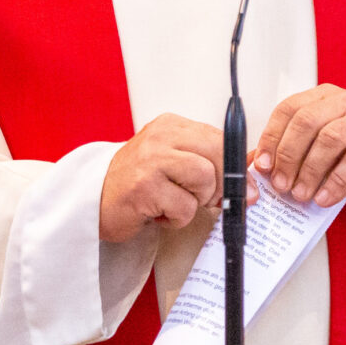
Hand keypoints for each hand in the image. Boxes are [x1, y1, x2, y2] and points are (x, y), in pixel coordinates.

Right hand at [99, 114, 248, 243]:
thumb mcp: (173, 160)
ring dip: (197, 202)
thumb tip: (251, 163)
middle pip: (218, 154)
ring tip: (175, 203)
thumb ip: (207, 159)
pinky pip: (185, 207)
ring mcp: (151, 159)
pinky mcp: (144, 187)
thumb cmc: (138, 183)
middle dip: (222, 184)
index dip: (236, 167)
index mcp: (171, 125)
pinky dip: (177, 219)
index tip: (243, 188)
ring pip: (205, 179)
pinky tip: (159, 213)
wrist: (94, 202)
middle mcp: (161, 136)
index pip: (220, 138)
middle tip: (209, 200)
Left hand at [253, 85, 345, 208]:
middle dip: (289, 155)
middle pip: (307, 121)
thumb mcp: (317, 151)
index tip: (262, 165)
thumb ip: (288, 152)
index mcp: (324, 98)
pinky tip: (325, 197)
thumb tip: (254, 164)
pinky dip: (336, 181)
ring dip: (310, 170)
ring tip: (301, 194)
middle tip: (281, 184)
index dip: (272, 136)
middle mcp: (345, 102)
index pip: (289, 108)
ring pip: (330, 138)